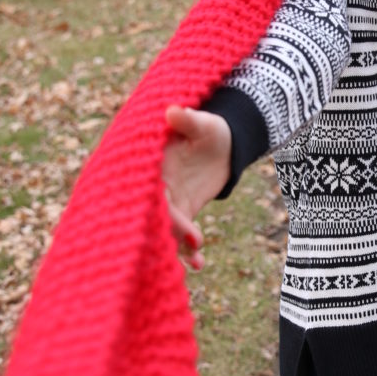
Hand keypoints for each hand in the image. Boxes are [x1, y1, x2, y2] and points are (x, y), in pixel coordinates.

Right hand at [162, 105, 231, 269]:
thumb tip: (173, 111)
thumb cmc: (212, 129)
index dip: (159, 202)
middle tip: (194, 240)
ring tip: (197, 262)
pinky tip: (199, 264)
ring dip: (178, 247)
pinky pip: (181, 235)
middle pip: (156, 213)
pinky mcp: (182, 213)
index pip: (150, 186)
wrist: (226, 144)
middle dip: (171, 229)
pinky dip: (188, 251)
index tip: (174, 216)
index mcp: (153, 164)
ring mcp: (169, 202)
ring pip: (167, 228)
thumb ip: (189, 121)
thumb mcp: (204, 123)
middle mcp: (156, 185)